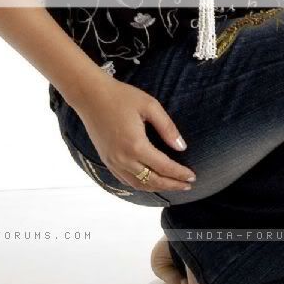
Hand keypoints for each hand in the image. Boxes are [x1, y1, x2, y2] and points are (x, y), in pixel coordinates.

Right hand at [75, 75, 195, 192]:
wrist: (90, 95)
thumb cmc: (121, 96)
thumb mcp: (149, 105)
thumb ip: (167, 127)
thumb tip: (182, 147)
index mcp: (136, 146)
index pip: (163, 167)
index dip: (179, 173)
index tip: (193, 176)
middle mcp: (123, 159)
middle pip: (152, 180)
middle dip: (172, 185)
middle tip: (188, 185)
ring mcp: (112, 162)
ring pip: (138, 185)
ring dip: (157, 187)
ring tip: (173, 185)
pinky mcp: (106, 160)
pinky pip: (125, 180)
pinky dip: (140, 185)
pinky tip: (149, 181)